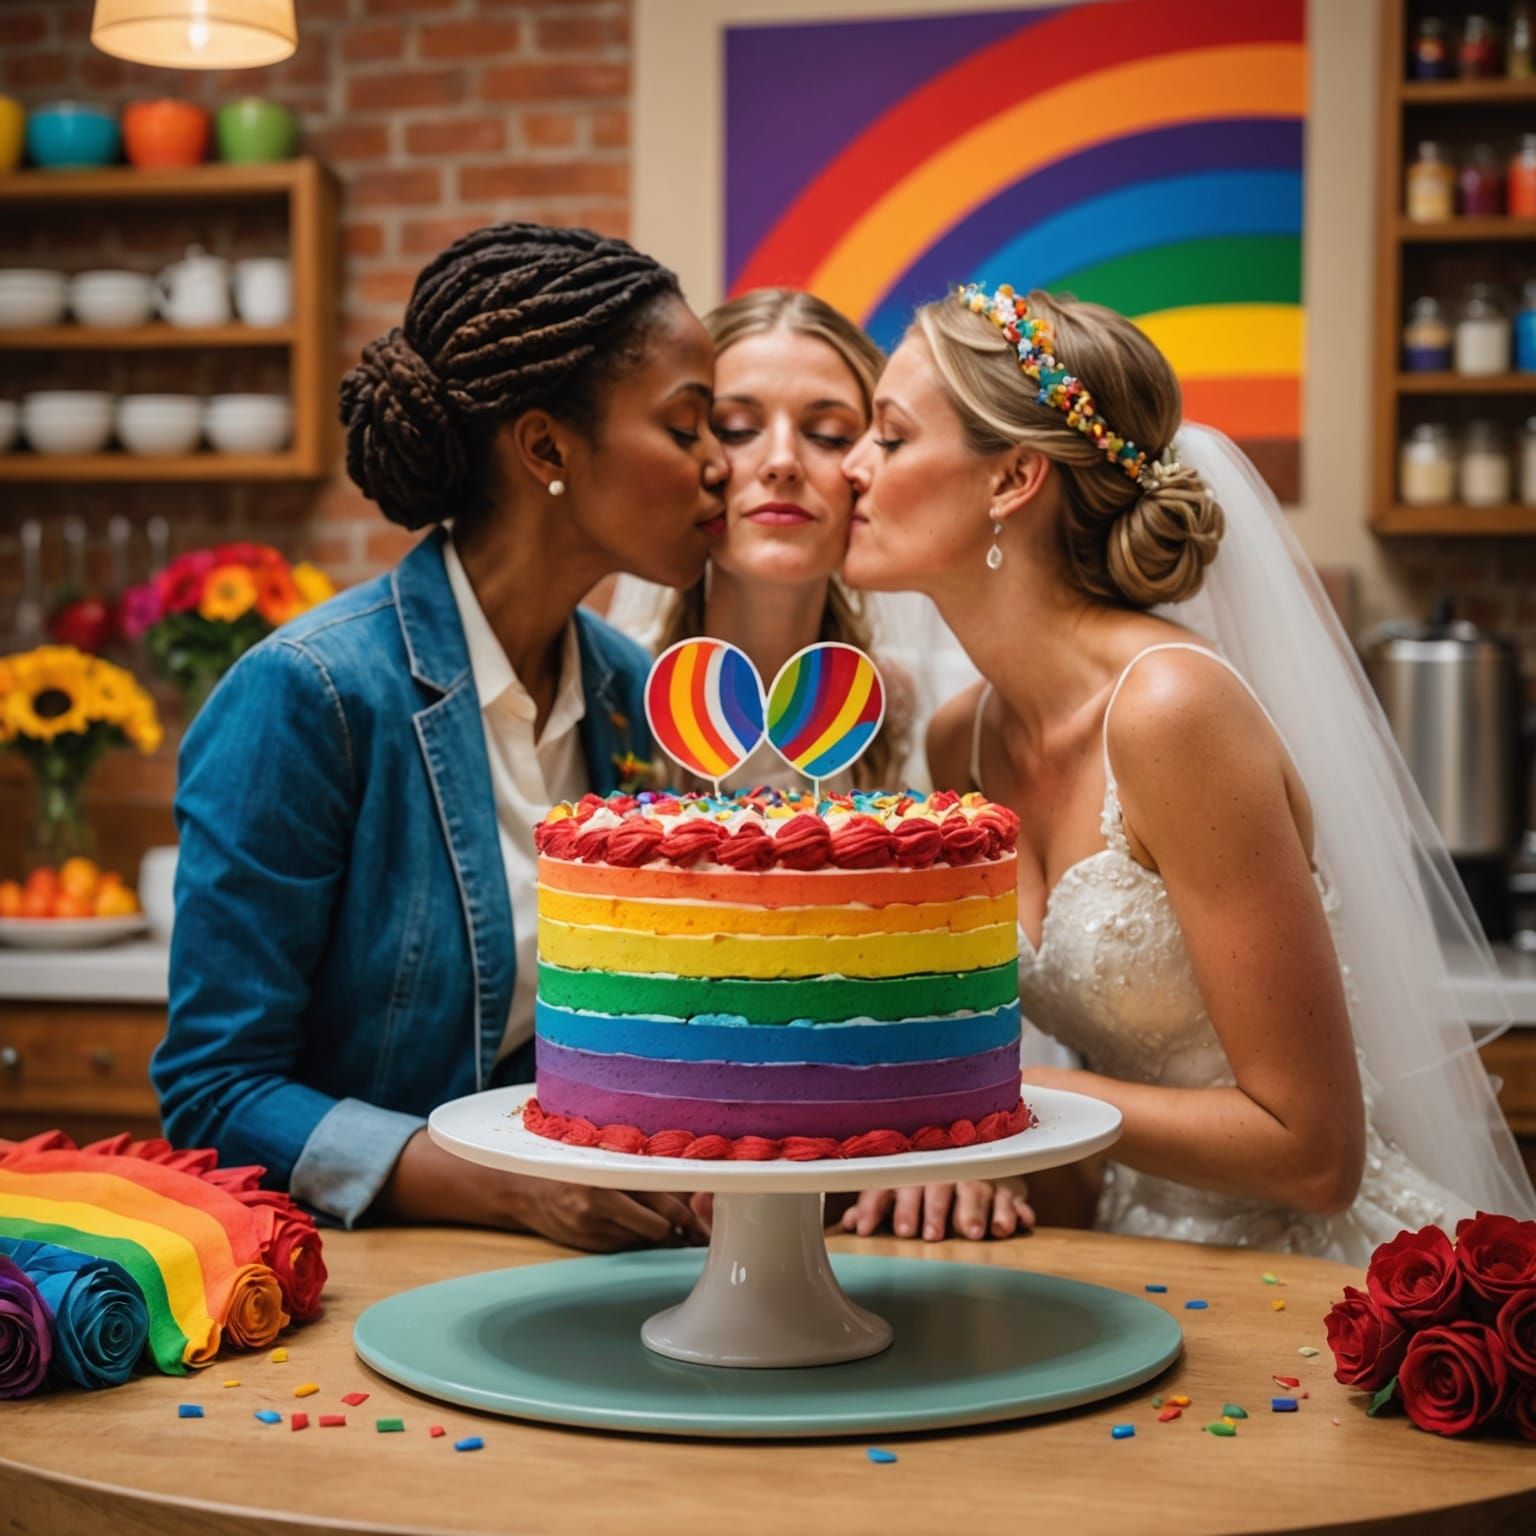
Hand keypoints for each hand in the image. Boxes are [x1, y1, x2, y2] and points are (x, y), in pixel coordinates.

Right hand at [513, 1180, 707, 1252]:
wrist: (528, 1193)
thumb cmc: (572, 1169)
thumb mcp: (605, 1162)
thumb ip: (640, 1173)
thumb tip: (685, 1191)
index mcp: (609, 1176)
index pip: (661, 1200)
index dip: (686, 1214)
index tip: (701, 1221)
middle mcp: (601, 1204)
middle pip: (657, 1226)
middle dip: (680, 1232)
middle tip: (697, 1234)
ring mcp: (594, 1230)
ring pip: (643, 1240)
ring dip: (660, 1238)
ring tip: (676, 1234)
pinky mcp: (590, 1247)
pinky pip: (626, 1247)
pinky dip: (637, 1241)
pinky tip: (642, 1233)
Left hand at [840, 1178, 1034, 1241]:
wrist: (982, 1151)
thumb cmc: (933, 1178)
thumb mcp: (903, 1186)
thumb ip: (877, 1203)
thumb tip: (849, 1224)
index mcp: (914, 1172)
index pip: (892, 1185)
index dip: (879, 1206)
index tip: (874, 1230)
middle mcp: (946, 1172)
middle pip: (937, 1187)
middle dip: (933, 1210)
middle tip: (931, 1235)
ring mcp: (979, 1177)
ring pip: (977, 1189)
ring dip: (974, 1210)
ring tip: (972, 1232)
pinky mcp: (1009, 1186)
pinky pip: (1014, 1196)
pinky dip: (1014, 1210)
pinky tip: (1013, 1225)